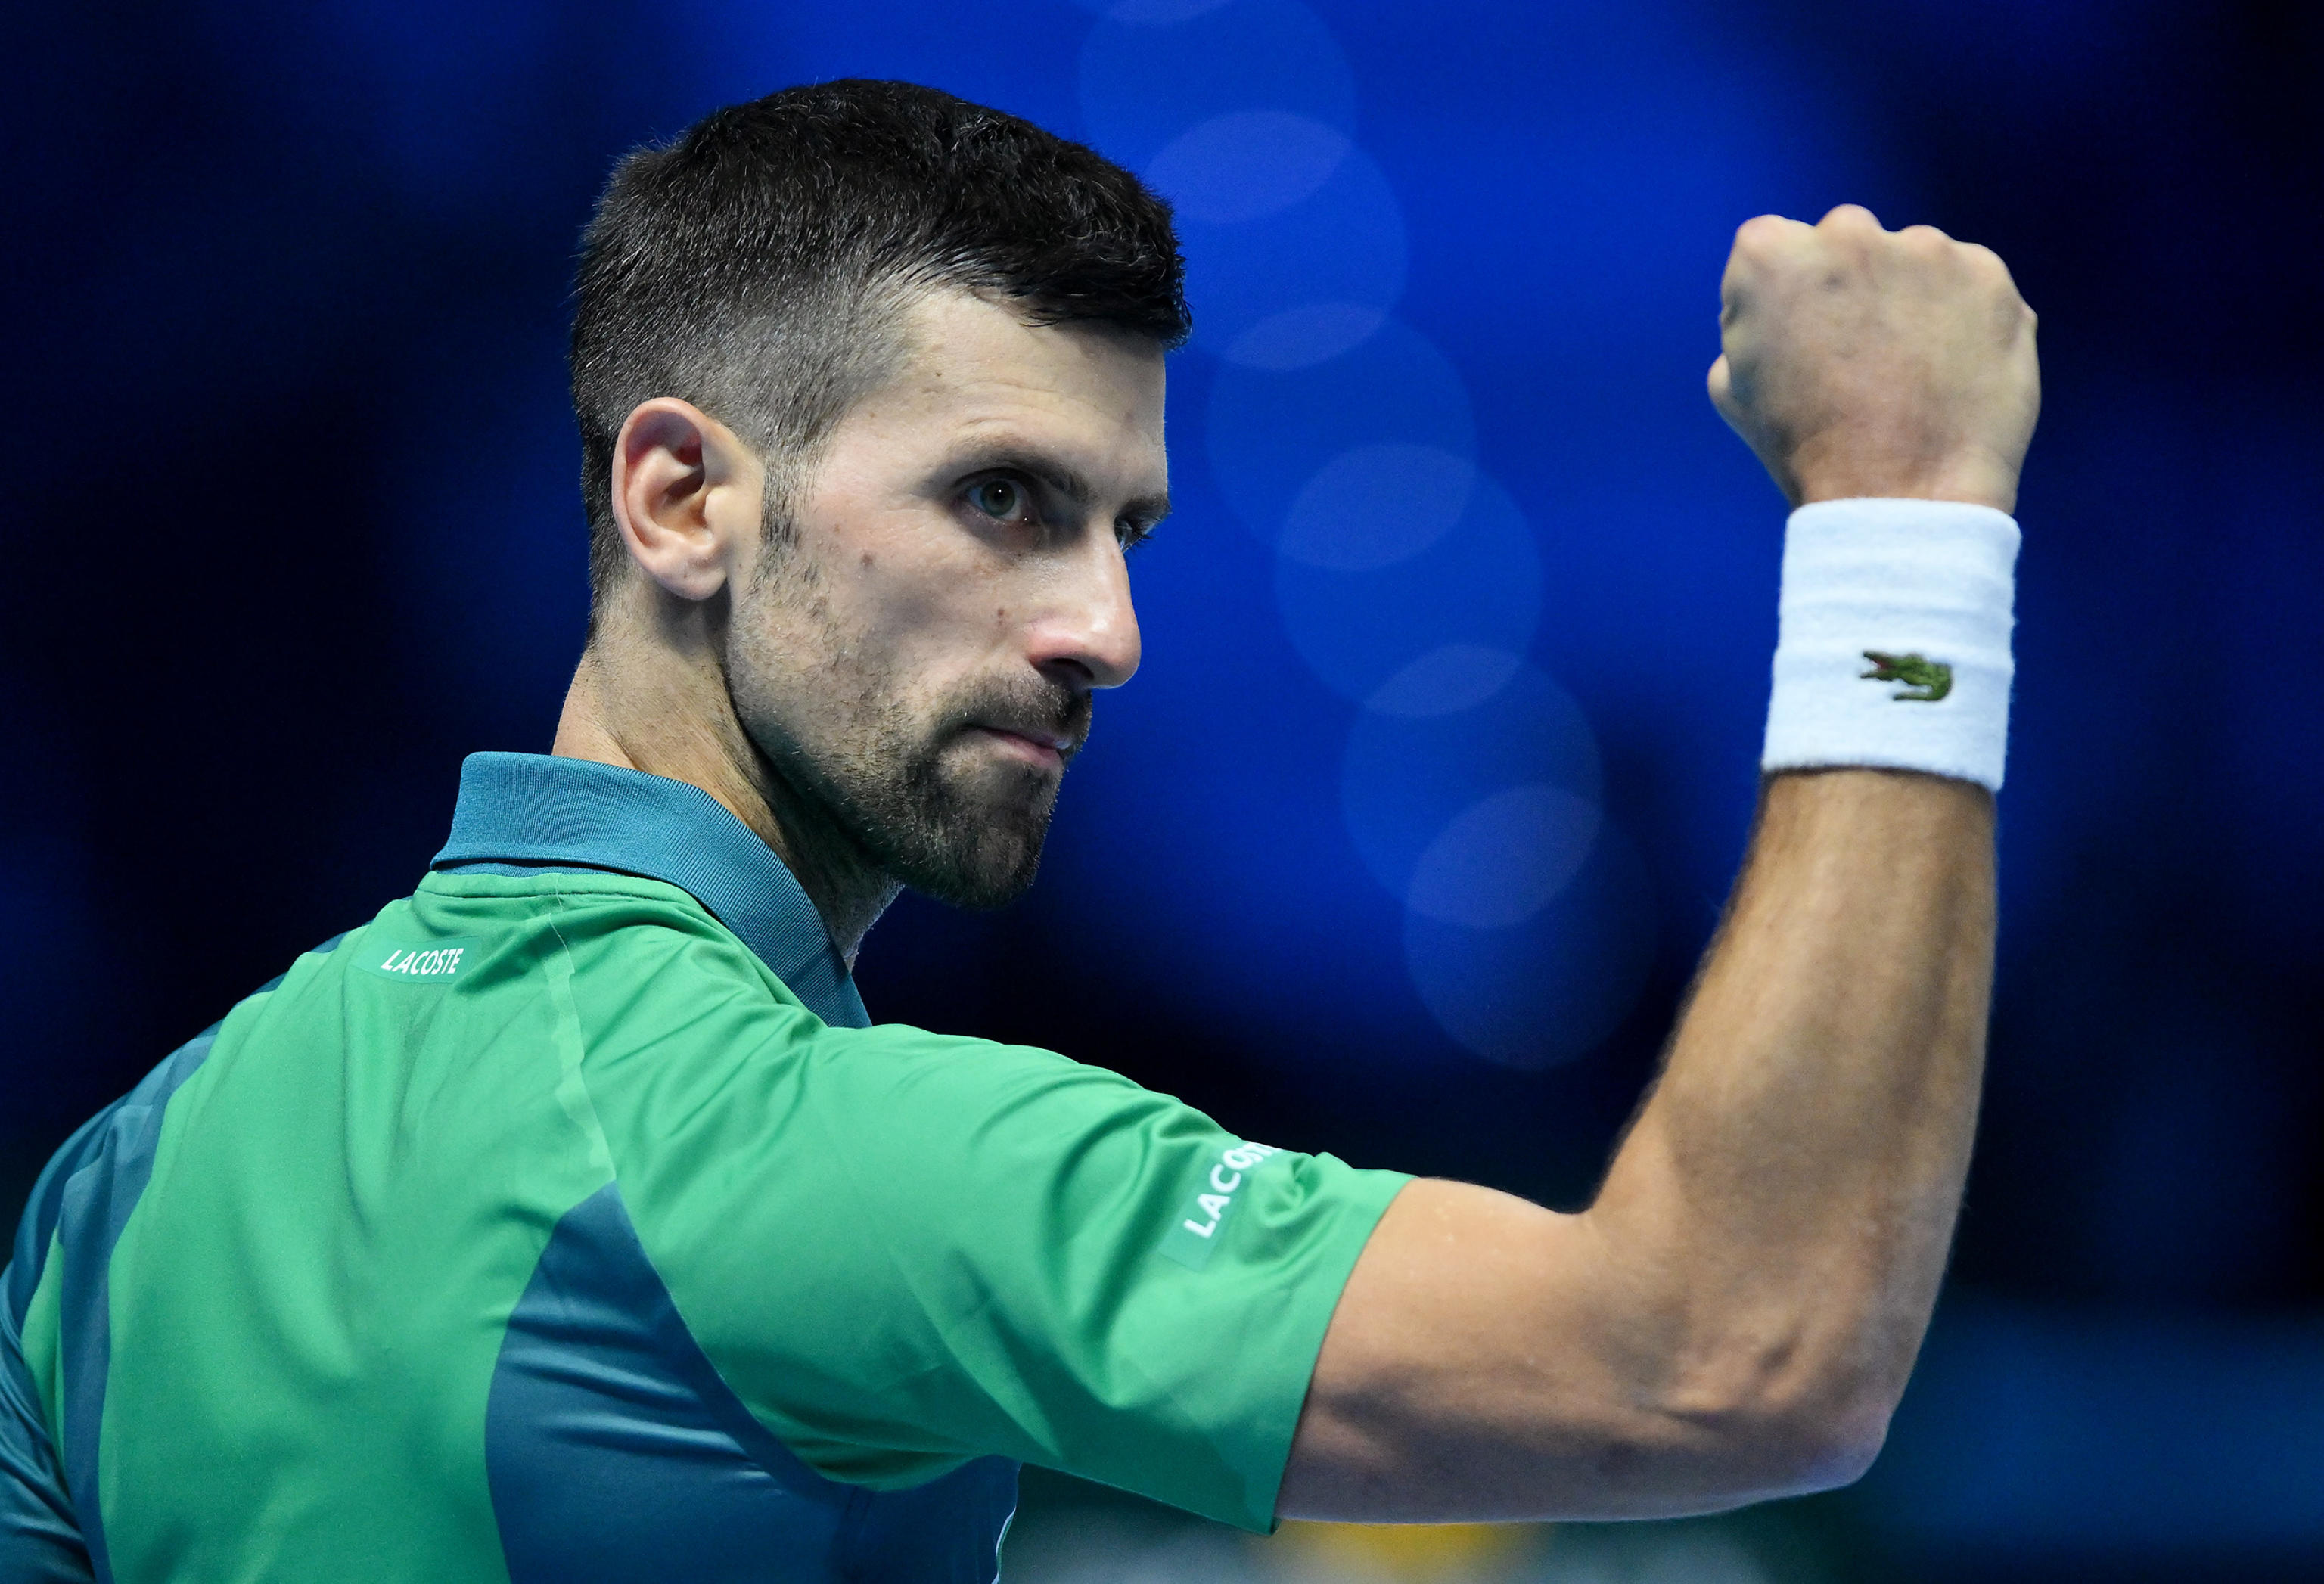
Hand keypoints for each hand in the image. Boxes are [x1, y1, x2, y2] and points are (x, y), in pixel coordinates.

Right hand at [1707, 205, 2038, 513]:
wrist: (1899, 497)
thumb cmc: (1804, 449)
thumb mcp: (1731, 385)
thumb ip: (1750, 319)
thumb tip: (1782, 304)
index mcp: (1772, 255)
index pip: (1773, 245)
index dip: (1784, 295)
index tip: (1798, 338)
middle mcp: (1849, 234)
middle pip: (1846, 240)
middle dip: (1850, 283)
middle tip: (1858, 355)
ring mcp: (1926, 250)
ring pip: (1913, 259)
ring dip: (1909, 297)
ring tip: (1910, 372)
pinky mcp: (1988, 275)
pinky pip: (1968, 282)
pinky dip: (1961, 317)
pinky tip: (1947, 371)